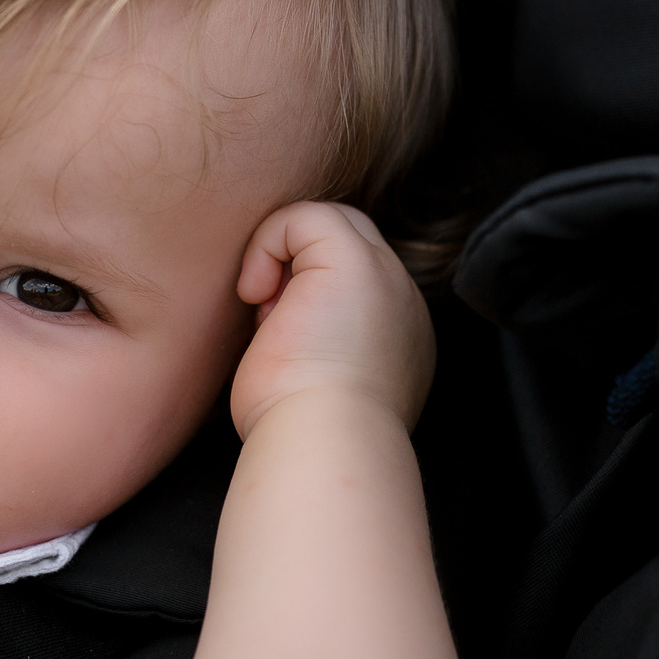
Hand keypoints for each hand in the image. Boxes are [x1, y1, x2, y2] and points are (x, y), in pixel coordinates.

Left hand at [230, 201, 433, 436]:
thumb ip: (314, 346)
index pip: (355, 280)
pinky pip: (305, 215)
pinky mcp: (353, 261)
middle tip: (268, 317)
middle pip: (348, 240)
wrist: (325, 443)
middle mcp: (401, 303)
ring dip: (282, 258)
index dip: (305, 288)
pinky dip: (268, 243)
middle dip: (296, 265)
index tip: (277, 334)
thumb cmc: (302, 433)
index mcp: (398, 338)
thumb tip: (275, 321)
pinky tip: (256, 293)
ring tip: (266, 313)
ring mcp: (386, 278)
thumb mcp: (316, 387)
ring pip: (328, 223)